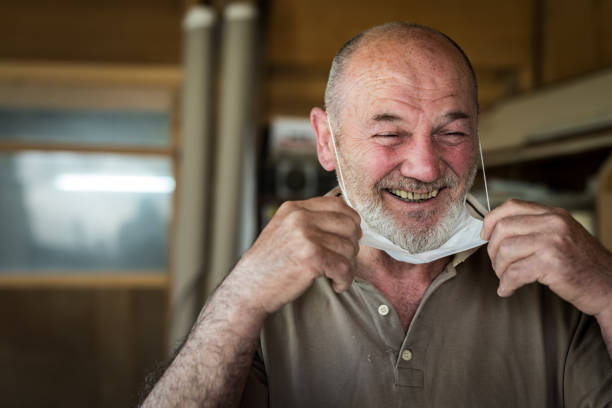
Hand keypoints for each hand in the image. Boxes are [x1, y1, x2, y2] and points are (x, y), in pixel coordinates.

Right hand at [225, 196, 361, 314]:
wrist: (249, 288)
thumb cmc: (269, 264)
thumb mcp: (284, 231)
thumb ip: (309, 221)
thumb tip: (349, 222)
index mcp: (294, 208)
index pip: (338, 204)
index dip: (350, 222)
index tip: (348, 239)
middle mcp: (300, 217)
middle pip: (349, 224)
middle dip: (352, 246)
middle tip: (342, 261)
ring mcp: (305, 235)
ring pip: (349, 248)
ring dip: (348, 267)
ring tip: (337, 276)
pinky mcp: (311, 257)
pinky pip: (344, 266)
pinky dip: (345, 279)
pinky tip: (336, 284)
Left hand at [481, 199, 611, 317]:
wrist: (610, 287)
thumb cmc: (582, 265)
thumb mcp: (562, 235)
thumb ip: (535, 228)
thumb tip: (495, 231)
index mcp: (553, 214)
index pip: (511, 206)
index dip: (491, 221)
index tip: (485, 236)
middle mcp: (553, 223)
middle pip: (502, 229)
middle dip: (493, 250)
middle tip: (498, 265)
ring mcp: (553, 242)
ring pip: (505, 251)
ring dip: (499, 270)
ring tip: (505, 279)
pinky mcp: (551, 264)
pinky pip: (514, 273)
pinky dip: (506, 285)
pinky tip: (507, 290)